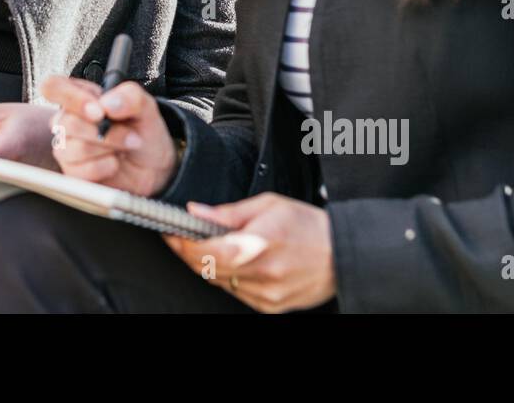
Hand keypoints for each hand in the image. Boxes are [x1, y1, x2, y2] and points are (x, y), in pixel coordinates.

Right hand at [40, 74, 177, 196]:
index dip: (72, 98)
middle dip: (107, 132)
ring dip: (109, 149)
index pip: (53, 87)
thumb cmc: (143, 131)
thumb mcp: (146, 107)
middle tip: (130, 135)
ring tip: (124, 148)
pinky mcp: (71, 172)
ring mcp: (66, 147)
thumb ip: (130, 96)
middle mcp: (67, 120)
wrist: (153, 165)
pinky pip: (82, 170)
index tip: (99, 111)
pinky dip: (107, 166)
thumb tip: (106, 105)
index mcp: (80, 96)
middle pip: (67, 123)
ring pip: (76, 148)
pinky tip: (114, 162)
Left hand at [162, 193, 335, 312]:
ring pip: (218, 282)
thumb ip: (228, 212)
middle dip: (189, 252)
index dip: (181, 242)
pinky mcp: (270, 307)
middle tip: (183, 236)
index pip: (205, 250)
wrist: (342, 254)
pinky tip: (237, 262)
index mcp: (260, 244)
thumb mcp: (268, 205)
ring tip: (214, 245)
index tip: (171, 230)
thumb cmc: (308, 226)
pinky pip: (235, 293)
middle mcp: (262, 274)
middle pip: (206, 269)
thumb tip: (196, 211)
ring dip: (208, 264)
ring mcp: (266, 295)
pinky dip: (228, 277)